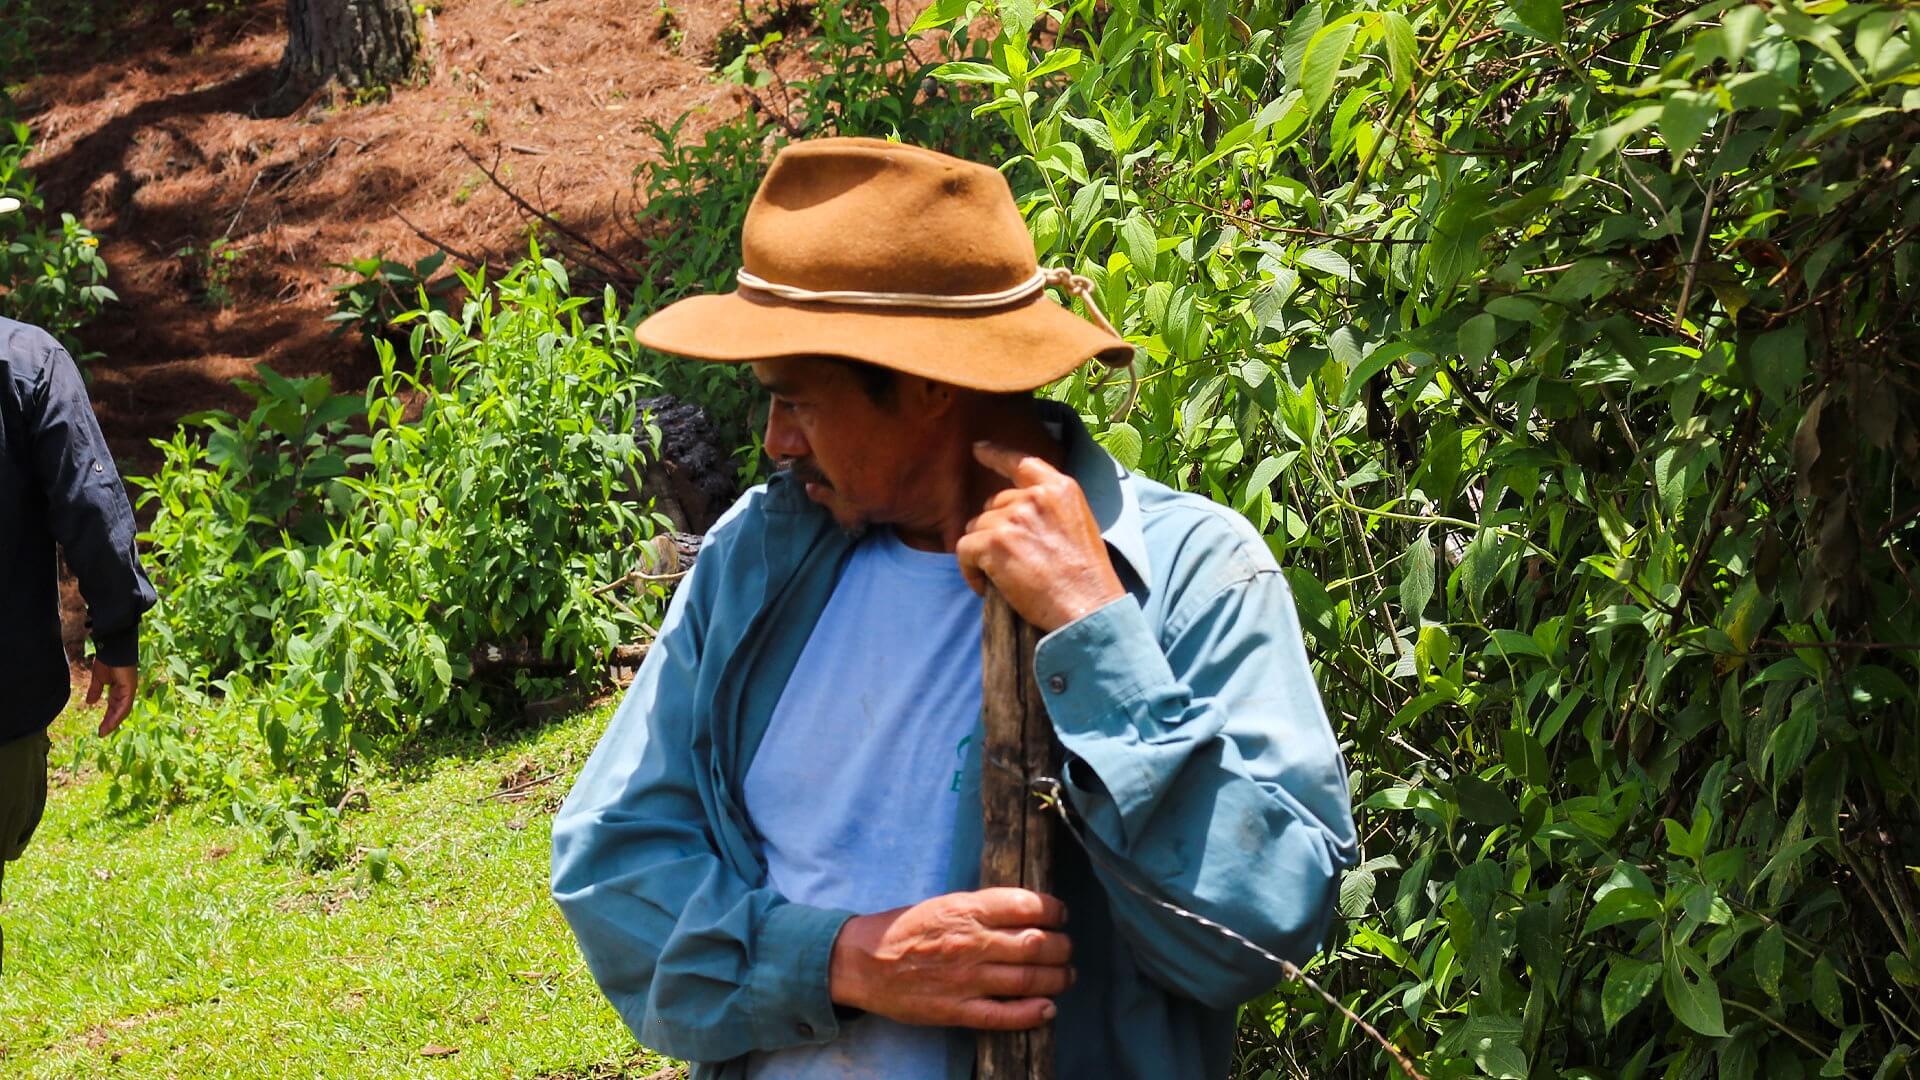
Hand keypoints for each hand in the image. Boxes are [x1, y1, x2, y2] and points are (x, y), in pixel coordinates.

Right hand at [87, 660, 136, 735]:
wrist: (112, 649)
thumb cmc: (106, 661)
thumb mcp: (98, 679)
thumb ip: (95, 691)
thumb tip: (90, 703)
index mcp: (119, 689)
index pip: (115, 707)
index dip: (108, 717)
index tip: (101, 728)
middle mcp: (126, 691)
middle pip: (119, 710)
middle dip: (111, 722)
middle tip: (102, 733)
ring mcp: (129, 690)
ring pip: (122, 710)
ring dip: (114, 721)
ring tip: (104, 731)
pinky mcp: (130, 688)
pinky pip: (124, 704)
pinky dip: (118, 714)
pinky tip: (111, 722)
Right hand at [828, 888, 1072, 1029]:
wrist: (861, 962)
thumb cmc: (904, 929)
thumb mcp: (944, 904)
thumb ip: (982, 909)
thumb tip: (1026, 913)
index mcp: (967, 909)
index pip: (1028, 905)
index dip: (1054, 910)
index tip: (1060, 915)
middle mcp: (971, 943)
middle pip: (1037, 944)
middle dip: (1062, 947)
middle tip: (1066, 948)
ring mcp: (965, 979)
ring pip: (1029, 979)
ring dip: (1057, 979)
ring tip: (1065, 976)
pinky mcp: (956, 1010)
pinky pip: (1004, 1015)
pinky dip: (1032, 1014)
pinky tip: (1047, 1009)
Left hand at [956, 441, 1125, 632]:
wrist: (1087, 607)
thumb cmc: (1086, 578)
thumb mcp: (1079, 526)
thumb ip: (1050, 510)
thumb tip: (1016, 513)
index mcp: (1061, 488)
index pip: (1022, 462)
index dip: (996, 455)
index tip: (978, 449)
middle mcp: (1035, 496)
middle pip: (994, 505)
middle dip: (996, 532)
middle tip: (1014, 562)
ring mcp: (1013, 517)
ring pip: (976, 527)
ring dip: (983, 553)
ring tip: (1004, 578)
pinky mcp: (994, 541)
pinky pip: (963, 549)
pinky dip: (969, 571)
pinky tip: (986, 587)